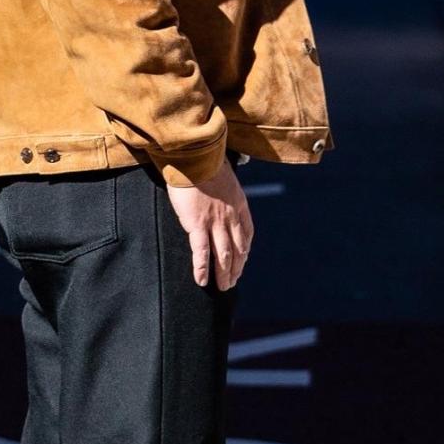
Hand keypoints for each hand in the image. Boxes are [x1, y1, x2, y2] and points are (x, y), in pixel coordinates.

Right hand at [167, 159, 253, 290]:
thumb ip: (224, 188)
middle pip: (238, 248)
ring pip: (223, 255)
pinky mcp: (198, 225)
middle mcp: (231, 216)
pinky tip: (202, 280)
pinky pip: (201, 252)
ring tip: (223, 287)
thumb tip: (217, 188)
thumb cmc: (204, 162)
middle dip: (237, 267)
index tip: (243, 260)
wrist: (196, 156)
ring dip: (224, 273)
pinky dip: (202, 268)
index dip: (245, 250)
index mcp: (239, 204)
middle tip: (233, 281)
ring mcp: (215, 222)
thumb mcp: (223, 174)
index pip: (247, 233)